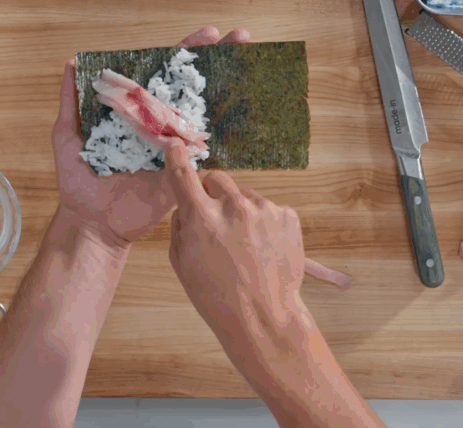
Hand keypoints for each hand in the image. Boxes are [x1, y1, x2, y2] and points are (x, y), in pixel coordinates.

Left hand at [52, 27, 251, 249]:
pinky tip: (244, 110)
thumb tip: (72, 62)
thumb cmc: (78, 179)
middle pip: (190, 86)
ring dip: (229, 87)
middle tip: (240, 36)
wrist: (90, 220)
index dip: (184, 52)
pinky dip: (222, 134)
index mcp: (135, 111)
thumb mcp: (67, 133)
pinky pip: (204, 151)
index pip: (162, 74)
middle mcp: (158, 124)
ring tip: (249, 60)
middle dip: (216, 60)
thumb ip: (71, 100)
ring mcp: (174, 146)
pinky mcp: (183, 169)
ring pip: (203, 113)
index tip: (208, 33)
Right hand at [164, 141, 306, 338]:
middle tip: (216, 225)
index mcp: (202, 217)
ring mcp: (264, 209)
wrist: (263, 317)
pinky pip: (268, 209)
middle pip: (216, 180)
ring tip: (245, 247)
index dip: (177, 158)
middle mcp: (233, 206)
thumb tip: (186, 205)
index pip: (183, 175)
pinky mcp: (287, 216)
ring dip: (240, 212)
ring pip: (244, 196)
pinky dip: (264, 223)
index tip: (175, 145)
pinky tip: (263, 249)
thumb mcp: (181, 263)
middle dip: (213, 196)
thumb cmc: (216, 295)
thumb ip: (180, 226)